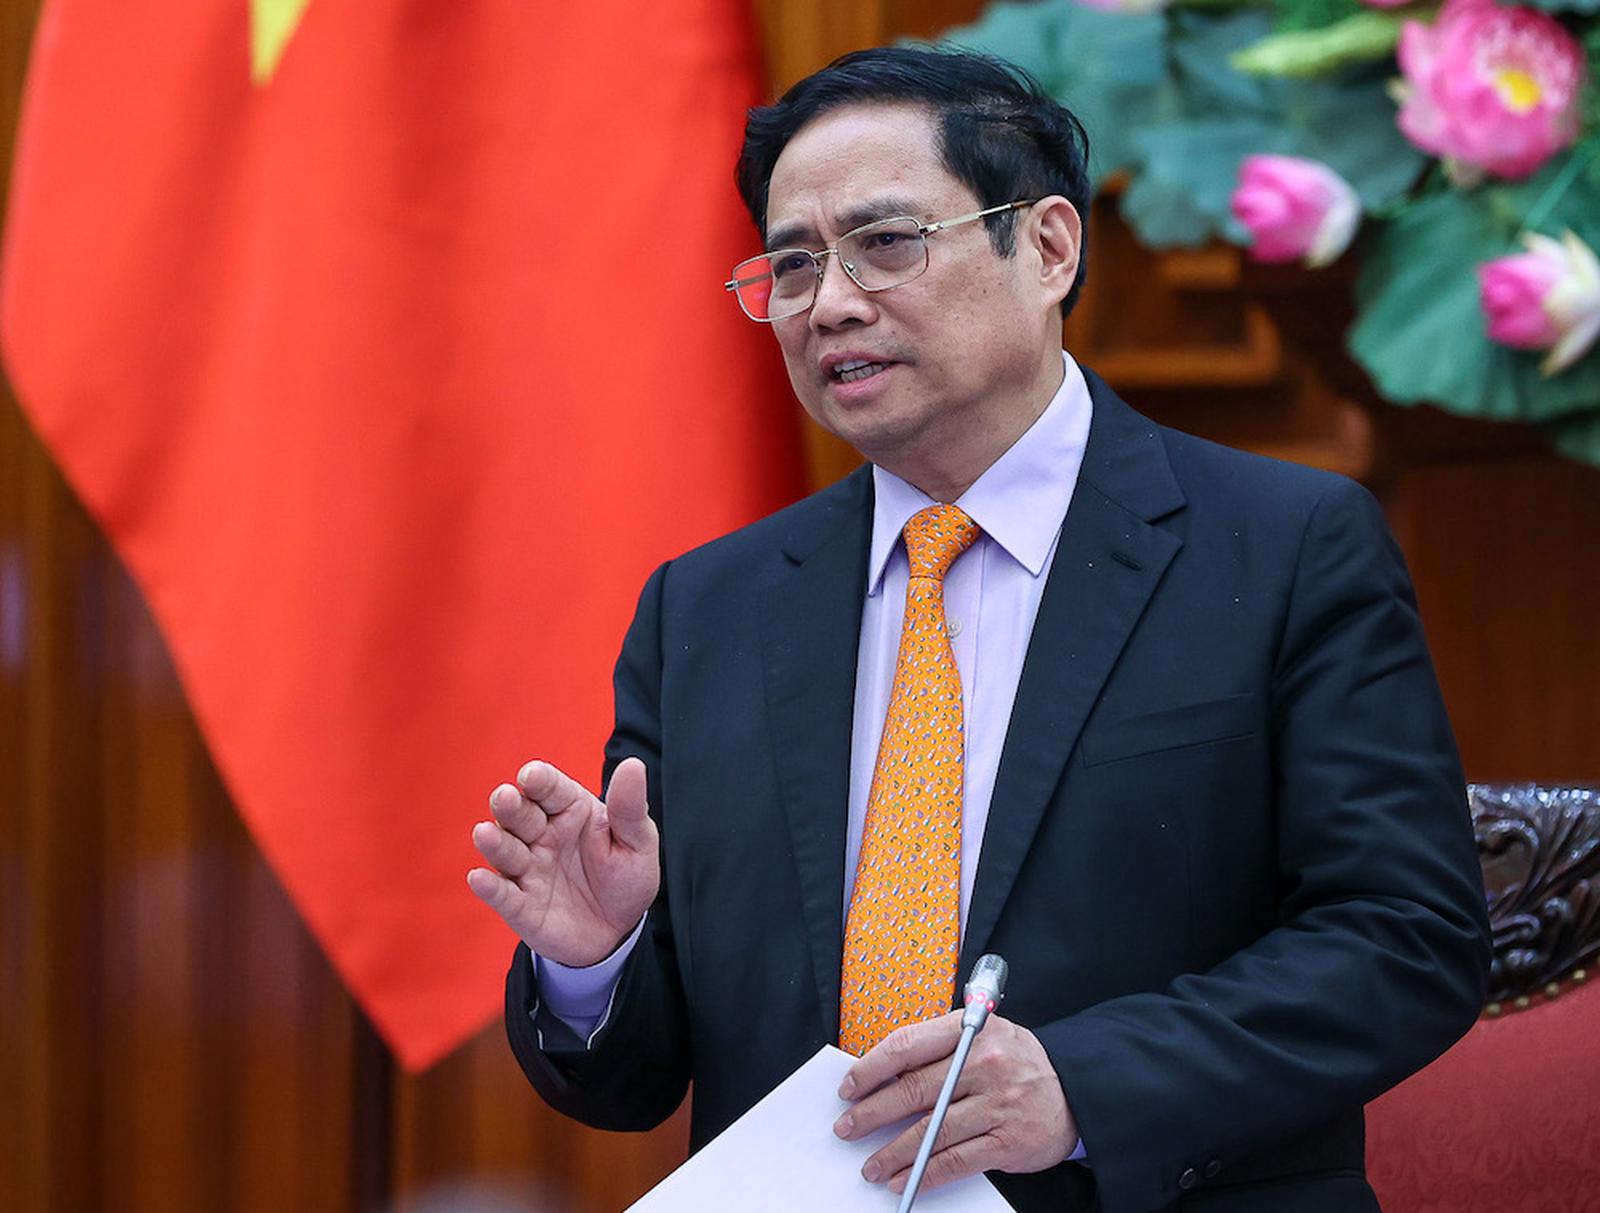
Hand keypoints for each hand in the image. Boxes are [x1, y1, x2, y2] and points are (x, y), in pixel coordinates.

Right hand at [467, 756, 659, 966]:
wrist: (618, 932)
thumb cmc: (625, 878)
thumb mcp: (637, 843)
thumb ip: (629, 808)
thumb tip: (633, 765)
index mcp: (569, 810)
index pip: (549, 787)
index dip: (538, 780)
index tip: (532, 776)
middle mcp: (541, 834)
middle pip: (519, 813)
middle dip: (510, 805)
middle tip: (505, 798)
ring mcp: (527, 869)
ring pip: (505, 850)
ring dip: (495, 842)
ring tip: (485, 834)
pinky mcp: (520, 905)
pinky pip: (502, 894)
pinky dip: (489, 888)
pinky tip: (479, 879)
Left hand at [833, 1011, 1075, 1194]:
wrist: (1074, 1092)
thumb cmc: (1016, 1061)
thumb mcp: (984, 1034)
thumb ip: (939, 1046)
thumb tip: (884, 1072)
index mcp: (971, 1029)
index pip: (908, 1045)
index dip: (871, 1068)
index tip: (849, 1086)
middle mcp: (983, 1063)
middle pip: (913, 1090)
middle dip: (872, 1112)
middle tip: (847, 1127)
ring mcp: (996, 1103)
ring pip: (931, 1130)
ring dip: (893, 1152)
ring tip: (870, 1166)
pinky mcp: (1007, 1140)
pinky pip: (956, 1160)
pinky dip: (925, 1173)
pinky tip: (903, 1179)